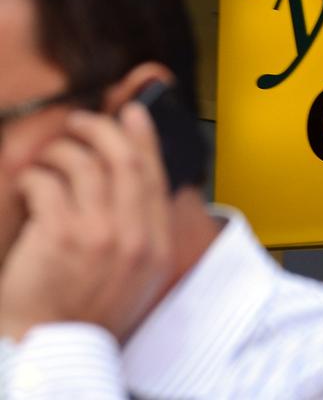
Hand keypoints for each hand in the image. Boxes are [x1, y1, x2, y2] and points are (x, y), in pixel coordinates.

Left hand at [0, 103, 173, 341]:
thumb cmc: (91, 310)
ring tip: (50, 158)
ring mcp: (99, 234)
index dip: (143, 136)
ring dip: (61, 151)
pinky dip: (34, 176)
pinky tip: (30, 185)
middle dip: (101, 129)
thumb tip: (139, 179)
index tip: (133, 114)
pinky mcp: (60, 235)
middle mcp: (134, 236)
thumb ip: (147, 228)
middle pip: (125, 160)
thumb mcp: (141, 275)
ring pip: (84, 165)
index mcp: (158, 245)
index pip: (155, 175)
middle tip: (81, 122)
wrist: (56, 343)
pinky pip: (48, 183)